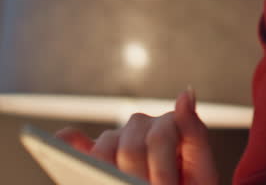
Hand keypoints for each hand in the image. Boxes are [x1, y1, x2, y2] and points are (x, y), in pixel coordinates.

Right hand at [56, 88, 218, 184]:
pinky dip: (66, 142)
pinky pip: (75, 142)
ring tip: (121, 184)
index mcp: (170, 124)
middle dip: (139, 177)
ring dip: (111, 172)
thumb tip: (185, 93)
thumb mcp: (202, 166)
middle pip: (131, 148)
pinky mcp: (96, 153)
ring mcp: (117, 138)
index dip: (162, 171)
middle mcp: (141, 125)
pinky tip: (61, 143)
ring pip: (104, 149)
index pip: (159, 138)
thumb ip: (195, 133)